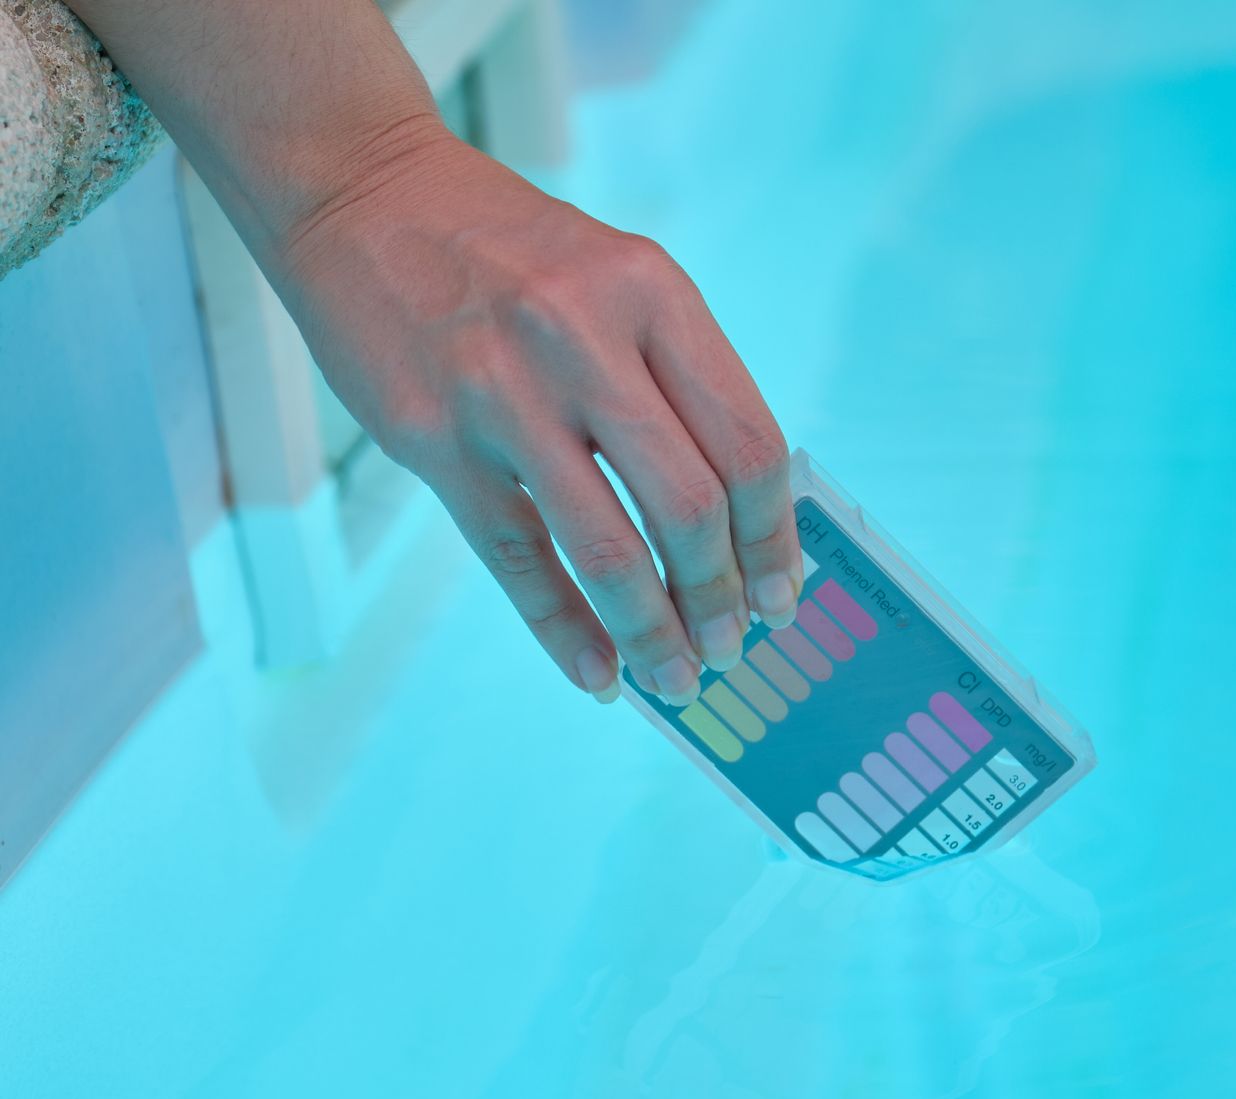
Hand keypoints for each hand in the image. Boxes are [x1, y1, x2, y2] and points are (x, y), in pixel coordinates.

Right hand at [268, 121, 801, 705]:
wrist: (362, 195)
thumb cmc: (510, 253)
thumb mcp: (620, 280)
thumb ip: (680, 380)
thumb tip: (740, 518)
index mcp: (654, 294)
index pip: (747, 443)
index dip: (774, 537)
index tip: (782, 594)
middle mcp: (585, 339)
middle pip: (690, 506)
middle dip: (720, 598)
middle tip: (730, 645)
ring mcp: (505, 393)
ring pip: (609, 548)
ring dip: (653, 633)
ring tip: (675, 677)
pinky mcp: (436, 441)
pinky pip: (518, 560)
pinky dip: (566, 631)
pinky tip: (597, 674)